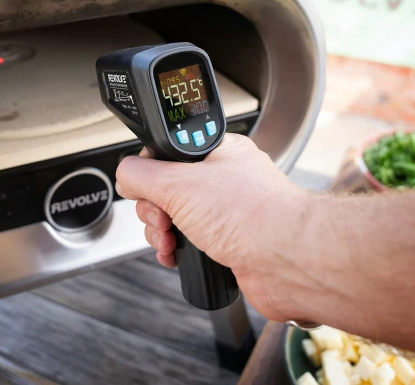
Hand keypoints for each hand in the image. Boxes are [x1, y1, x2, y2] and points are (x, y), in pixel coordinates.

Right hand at [115, 133, 316, 321]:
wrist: (289, 262)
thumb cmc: (253, 216)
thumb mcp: (180, 184)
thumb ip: (143, 174)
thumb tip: (125, 174)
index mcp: (217, 152)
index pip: (168, 153)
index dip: (150, 171)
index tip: (144, 187)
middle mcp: (223, 180)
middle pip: (165, 189)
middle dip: (154, 209)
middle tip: (163, 218)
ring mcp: (226, 213)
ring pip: (175, 218)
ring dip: (163, 233)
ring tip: (172, 241)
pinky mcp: (228, 243)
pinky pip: (189, 243)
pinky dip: (178, 251)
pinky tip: (179, 255)